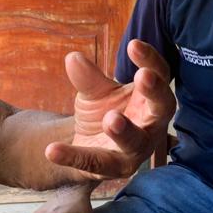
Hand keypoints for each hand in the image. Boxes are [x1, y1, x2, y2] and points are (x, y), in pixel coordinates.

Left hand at [46, 40, 173, 179]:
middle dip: (154, 92)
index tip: (134, 45)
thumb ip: (87, 78)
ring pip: (134, 142)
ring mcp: (135, 149)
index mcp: (150, 98)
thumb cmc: (106, 110)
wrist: (91, 145)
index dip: (150, 59)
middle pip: (161, 107)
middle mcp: (151, 123)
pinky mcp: (113, 168)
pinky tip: (51, 151)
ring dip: (124, 130)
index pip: (159, 74)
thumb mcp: (94, 92)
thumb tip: (73, 58)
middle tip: (143, 77)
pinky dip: (72, 156)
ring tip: (111, 119)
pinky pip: (94, 162)